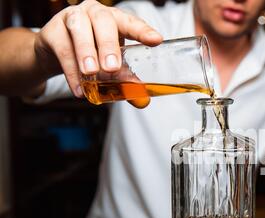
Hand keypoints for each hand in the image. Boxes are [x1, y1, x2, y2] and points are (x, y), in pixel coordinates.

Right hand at [34, 0, 161, 97]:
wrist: (55, 53)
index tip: (156, 40)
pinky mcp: (52, 31)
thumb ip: (127, 82)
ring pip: (79, 30)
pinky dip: (71, 71)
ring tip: (91, 73)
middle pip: (104, 22)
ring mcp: (72, 18)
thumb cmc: (92, 54)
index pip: (132, 22)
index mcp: (116, 19)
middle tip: (112, 68)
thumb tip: (143, 101)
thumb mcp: (111, 66)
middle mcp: (95, 13)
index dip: (143, 31)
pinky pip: (62, 50)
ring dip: (86, 52)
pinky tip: (79, 88)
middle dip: (109, 45)